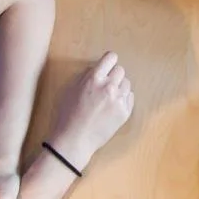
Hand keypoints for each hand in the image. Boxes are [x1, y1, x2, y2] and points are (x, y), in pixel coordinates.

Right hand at [48, 51, 134, 170]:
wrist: (75, 139)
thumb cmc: (68, 114)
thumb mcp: (71, 89)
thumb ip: (86, 76)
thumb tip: (97, 69)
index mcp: (94, 79)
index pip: (111, 58)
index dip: (109, 61)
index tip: (107, 66)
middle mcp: (109, 87)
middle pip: (121, 70)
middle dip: (113, 75)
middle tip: (106, 85)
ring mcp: (118, 100)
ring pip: (127, 84)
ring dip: (119, 87)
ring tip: (109, 97)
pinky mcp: (125, 113)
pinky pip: (130, 97)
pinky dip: (123, 99)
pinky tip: (113, 106)